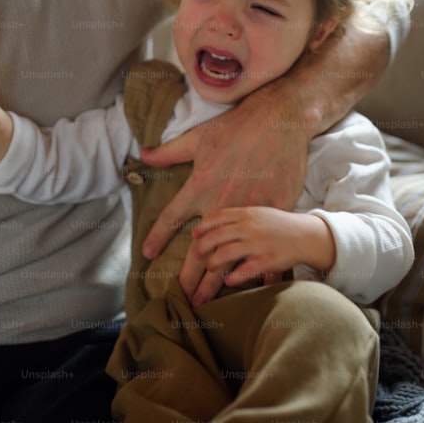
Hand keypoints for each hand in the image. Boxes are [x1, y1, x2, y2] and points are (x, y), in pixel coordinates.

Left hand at [140, 86, 315, 304]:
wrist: (279, 121)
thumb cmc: (236, 127)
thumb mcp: (198, 137)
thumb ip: (169, 152)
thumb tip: (143, 156)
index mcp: (199, 186)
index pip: (171, 218)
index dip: (157, 238)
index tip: (147, 255)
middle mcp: (219, 204)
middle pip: (198, 250)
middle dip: (188, 277)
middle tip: (180, 297)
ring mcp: (247, 211)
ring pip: (226, 256)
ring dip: (213, 283)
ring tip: (205, 300)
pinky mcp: (271, 211)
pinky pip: (260, 246)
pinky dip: (253, 270)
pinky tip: (246, 288)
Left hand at [191, 207, 335, 298]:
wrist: (306, 235)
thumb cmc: (278, 224)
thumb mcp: (258, 213)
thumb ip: (237, 216)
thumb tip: (210, 221)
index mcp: (247, 213)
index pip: (218, 217)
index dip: (203, 226)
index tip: (194, 234)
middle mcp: (250, 227)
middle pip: (217, 236)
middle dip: (202, 247)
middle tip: (197, 257)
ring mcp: (258, 243)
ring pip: (226, 254)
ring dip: (214, 264)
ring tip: (211, 269)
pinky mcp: (267, 260)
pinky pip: (244, 270)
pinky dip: (233, 278)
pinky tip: (229, 281)